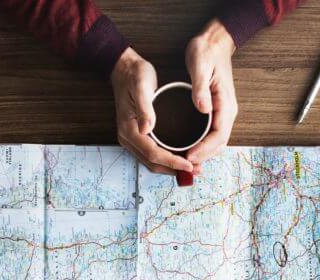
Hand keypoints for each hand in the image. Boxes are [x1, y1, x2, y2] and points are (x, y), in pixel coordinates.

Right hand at [111, 48, 193, 175]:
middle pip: (152, 163)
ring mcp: (131, 139)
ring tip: (191, 168)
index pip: (153, 153)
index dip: (172, 162)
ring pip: (152, 162)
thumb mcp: (141, 86)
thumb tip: (147, 129)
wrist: (124, 69)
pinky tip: (180, 158)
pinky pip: (151, 154)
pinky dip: (166, 160)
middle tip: (196, 170)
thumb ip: (145, 108)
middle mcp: (128, 138)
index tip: (189, 164)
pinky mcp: (137, 136)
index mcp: (129, 129)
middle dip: (174, 169)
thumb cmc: (134, 75)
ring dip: (171, 167)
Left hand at [184, 19, 238, 167]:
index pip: (218, 135)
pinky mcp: (216, 111)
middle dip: (203, 157)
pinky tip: (189, 149)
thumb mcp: (200, 66)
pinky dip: (202, 145)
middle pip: (219, 144)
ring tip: (185, 162)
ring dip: (203, 154)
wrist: (215, 42)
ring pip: (216, 141)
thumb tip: (203, 109)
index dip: (204, 149)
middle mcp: (228, 111)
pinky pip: (212, 134)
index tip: (189, 157)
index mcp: (226, 103)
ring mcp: (223, 112)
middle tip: (184, 166)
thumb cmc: (206, 51)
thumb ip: (201, 89)